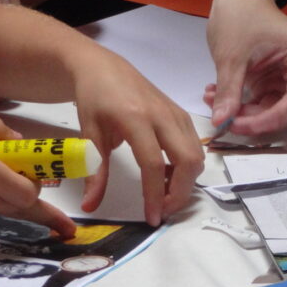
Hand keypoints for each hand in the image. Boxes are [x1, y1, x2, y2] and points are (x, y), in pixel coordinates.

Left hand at [71, 52, 204, 225]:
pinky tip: (168, 174)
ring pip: (197, 156)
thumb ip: (95, 172)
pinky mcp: (183, 116)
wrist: (104, 68)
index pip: (153, 164)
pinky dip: (187, 168)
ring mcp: (177, 114)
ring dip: (186, 182)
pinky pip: (195, 147)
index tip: (151, 219)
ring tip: (163, 194)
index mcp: (136, 118)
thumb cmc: (94, 100)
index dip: (155, 195)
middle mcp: (163, 116)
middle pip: (188, 161)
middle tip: (163, 210)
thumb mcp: (89, 134)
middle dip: (181, 193)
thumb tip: (90, 207)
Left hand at [205, 0, 286, 137]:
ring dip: (244, 113)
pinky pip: (262, 104)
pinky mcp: (276, 82)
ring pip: (273, 111)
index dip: (269, 119)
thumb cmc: (243, 13)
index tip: (239, 125)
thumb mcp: (232, 55)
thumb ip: (229, 91)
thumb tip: (222, 121)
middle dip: (254, 119)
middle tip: (224, 119)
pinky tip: (218, 96)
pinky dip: (241, 105)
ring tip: (214, 101)